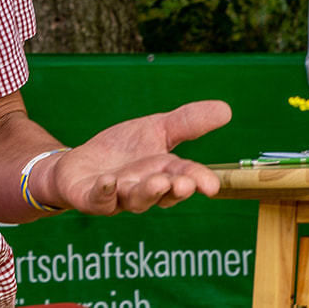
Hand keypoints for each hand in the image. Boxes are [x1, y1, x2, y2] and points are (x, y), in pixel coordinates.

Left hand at [43, 100, 231, 213]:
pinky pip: (98, 199)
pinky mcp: (91, 197)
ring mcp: (117, 196)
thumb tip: (227, 109)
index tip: (210, 184)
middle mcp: (143, 189)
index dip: (197, 180)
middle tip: (184, 183)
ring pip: (134, 199)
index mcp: (163, 173)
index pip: (184, 177)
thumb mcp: (156, 129)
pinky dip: (104, 192)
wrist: (80, 163)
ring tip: (156, 181)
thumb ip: (187, 123)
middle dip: (173, 189)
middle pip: (161, 193)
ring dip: (146, 192)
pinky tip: (108, 180)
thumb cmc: (124, 150)